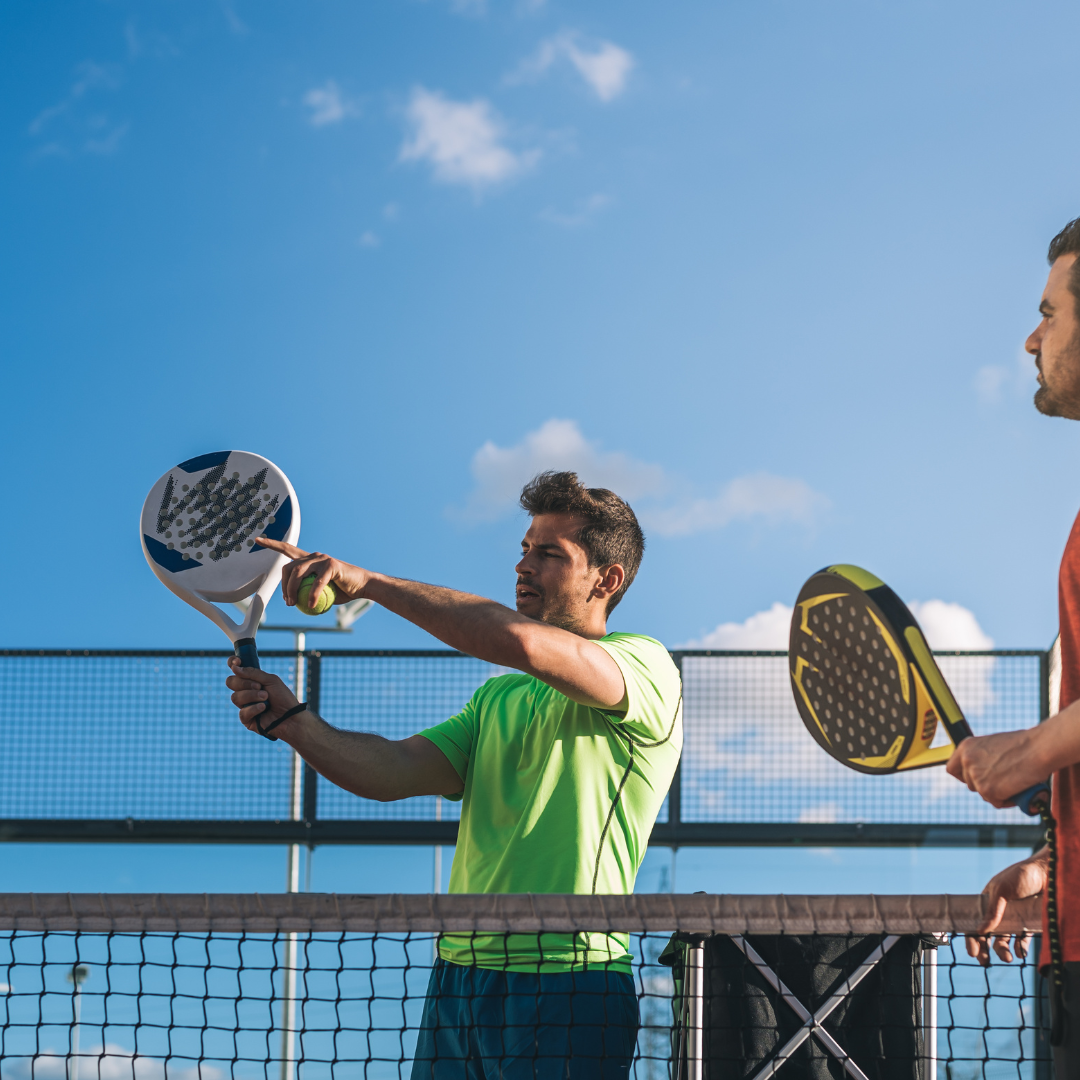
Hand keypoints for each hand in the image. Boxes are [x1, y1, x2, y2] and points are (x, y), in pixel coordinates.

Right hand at [226, 658, 300, 733]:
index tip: (237, 662)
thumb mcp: (271, 680)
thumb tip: (235, 668)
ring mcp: (244, 705)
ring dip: (252, 696)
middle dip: (244, 683)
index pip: (235, 669)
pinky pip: (242, 712)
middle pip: (231, 682)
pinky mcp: (246, 719)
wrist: (290, 716)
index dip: (233, 663)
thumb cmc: (283, 698)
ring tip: (266, 697)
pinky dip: (254, 708)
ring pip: (235, 697)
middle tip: (259, 686)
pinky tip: (263, 708)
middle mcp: (245, 691)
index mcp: (251, 680)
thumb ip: (253, 673)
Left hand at [254, 536, 370, 607]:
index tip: (258, 539)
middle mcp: (314, 556)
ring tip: (294, 604)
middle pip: (288, 567)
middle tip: (288, 602)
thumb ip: (307, 592)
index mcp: (310, 560)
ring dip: (292, 590)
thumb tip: (292, 601)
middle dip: (283, 586)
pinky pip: (316, 582)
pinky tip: (312, 604)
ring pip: (298, 572)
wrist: (362, 586)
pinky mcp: (331, 566)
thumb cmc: (342, 590)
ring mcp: (323, 559)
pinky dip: (313, 595)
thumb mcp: (321, 592)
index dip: (273, 544)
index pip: (288, 550)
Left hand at [946, 729, 1045, 807]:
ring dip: (997, 793)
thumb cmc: (1023, 745)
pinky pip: (996, 802)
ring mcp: (976, 775)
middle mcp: (966, 760)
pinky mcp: (988, 790)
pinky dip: (1007, 800)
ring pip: (983, 794)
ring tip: (1014, 783)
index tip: (976, 779)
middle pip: (969, 783)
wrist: (1038, 748)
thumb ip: (982, 757)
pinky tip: (1017, 790)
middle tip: (1004, 781)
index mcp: (966, 746)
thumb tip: (983, 771)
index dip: (964, 776)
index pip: (952, 768)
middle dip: (985, 785)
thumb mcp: (993, 745)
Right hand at [965, 850, 1048, 965]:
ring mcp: (1014, 918)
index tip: (972, 951)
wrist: (1048, 873)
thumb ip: (993, 910)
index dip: (972, 937)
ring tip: (1007, 959)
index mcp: (988, 901)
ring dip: (1002, 950)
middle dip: (985, 948)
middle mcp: (999, 912)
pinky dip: (1020, 947)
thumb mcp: (1003, 890)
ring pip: (1004, 939)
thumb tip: (981, 930)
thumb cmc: (1021, 875)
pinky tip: (1020, 953)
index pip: (976, 922)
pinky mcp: (1029, 923)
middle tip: (984, 962)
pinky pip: (1022, 939)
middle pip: (989, 934)